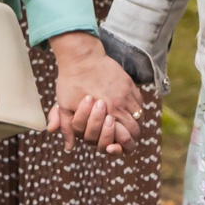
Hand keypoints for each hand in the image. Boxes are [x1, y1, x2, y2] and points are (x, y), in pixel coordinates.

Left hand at [48, 32, 147, 154]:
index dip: (122, 147)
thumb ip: (68, 128)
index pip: (125, 139)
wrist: (81, 57)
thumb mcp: (64, 106)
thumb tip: (68, 147)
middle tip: (119, 136)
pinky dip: (135, 110)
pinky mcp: (130, 84)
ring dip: (132, 123)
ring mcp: (127, 94)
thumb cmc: (70, 82)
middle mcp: (120, 105)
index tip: (113, 146)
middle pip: (135, 131)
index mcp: (106, 113)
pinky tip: (125, 109)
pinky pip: (139, 102)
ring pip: (139, 117)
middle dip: (128, 137)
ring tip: (122, 123)